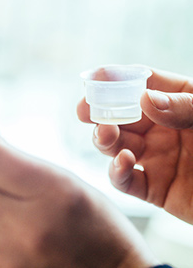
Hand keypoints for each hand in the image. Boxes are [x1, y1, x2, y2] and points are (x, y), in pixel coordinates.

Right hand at [78, 68, 192, 223]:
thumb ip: (185, 107)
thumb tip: (144, 98)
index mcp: (186, 102)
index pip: (147, 83)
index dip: (118, 78)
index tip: (95, 76)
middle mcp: (168, 129)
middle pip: (124, 114)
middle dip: (101, 110)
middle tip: (85, 109)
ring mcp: (159, 160)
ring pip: (117, 145)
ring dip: (104, 138)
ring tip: (105, 134)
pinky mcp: (156, 190)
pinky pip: (126, 180)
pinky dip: (116, 172)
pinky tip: (122, 162)